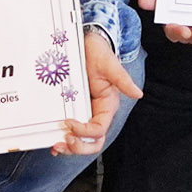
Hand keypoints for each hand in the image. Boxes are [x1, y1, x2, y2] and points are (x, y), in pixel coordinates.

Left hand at [58, 27, 139, 152]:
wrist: (88, 44)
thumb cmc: (100, 54)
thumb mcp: (110, 65)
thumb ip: (123, 80)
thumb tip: (138, 94)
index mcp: (108, 106)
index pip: (99, 129)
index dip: (85, 131)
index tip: (69, 123)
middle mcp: (97, 113)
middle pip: (93, 142)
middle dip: (79, 147)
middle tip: (63, 142)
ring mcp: (85, 113)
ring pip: (81, 140)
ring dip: (69, 147)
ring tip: (56, 146)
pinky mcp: (74, 110)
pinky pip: (71, 131)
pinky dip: (63, 139)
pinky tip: (54, 141)